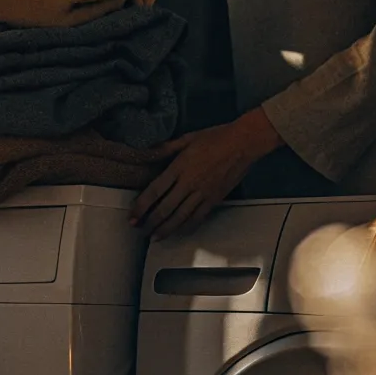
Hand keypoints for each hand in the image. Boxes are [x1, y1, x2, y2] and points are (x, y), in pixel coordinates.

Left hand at [130, 108, 284, 238]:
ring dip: (165, 229)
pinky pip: (198, 218)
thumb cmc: (215, 137)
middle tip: (139, 230)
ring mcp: (202, 194)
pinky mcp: (214, 199)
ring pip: (180, 218)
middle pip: (165, 209)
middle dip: (150, 222)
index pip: (154, 191)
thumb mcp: (187, 138)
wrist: (243, 143)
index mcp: (179, 167)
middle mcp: (188, 183)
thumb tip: (148, 152)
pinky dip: (186, 228)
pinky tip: (178, 232)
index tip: (132, 216)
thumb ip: (166, 148)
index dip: (141, 206)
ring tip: (155, 237)